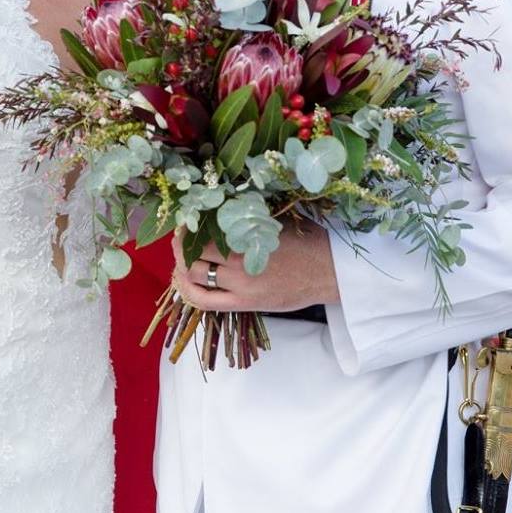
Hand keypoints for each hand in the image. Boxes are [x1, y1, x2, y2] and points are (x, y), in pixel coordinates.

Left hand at [170, 220, 338, 311]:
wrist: (331, 271)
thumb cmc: (307, 241)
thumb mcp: (275, 221)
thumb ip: (247, 217)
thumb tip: (218, 208)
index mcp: (246, 236)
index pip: (202, 232)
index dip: (188, 228)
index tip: (185, 223)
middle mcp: (239, 262)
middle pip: (193, 255)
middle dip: (181, 247)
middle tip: (180, 241)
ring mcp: (241, 286)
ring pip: (196, 278)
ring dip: (182, 269)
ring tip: (181, 261)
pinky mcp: (246, 304)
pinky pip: (207, 302)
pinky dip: (190, 292)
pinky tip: (186, 283)